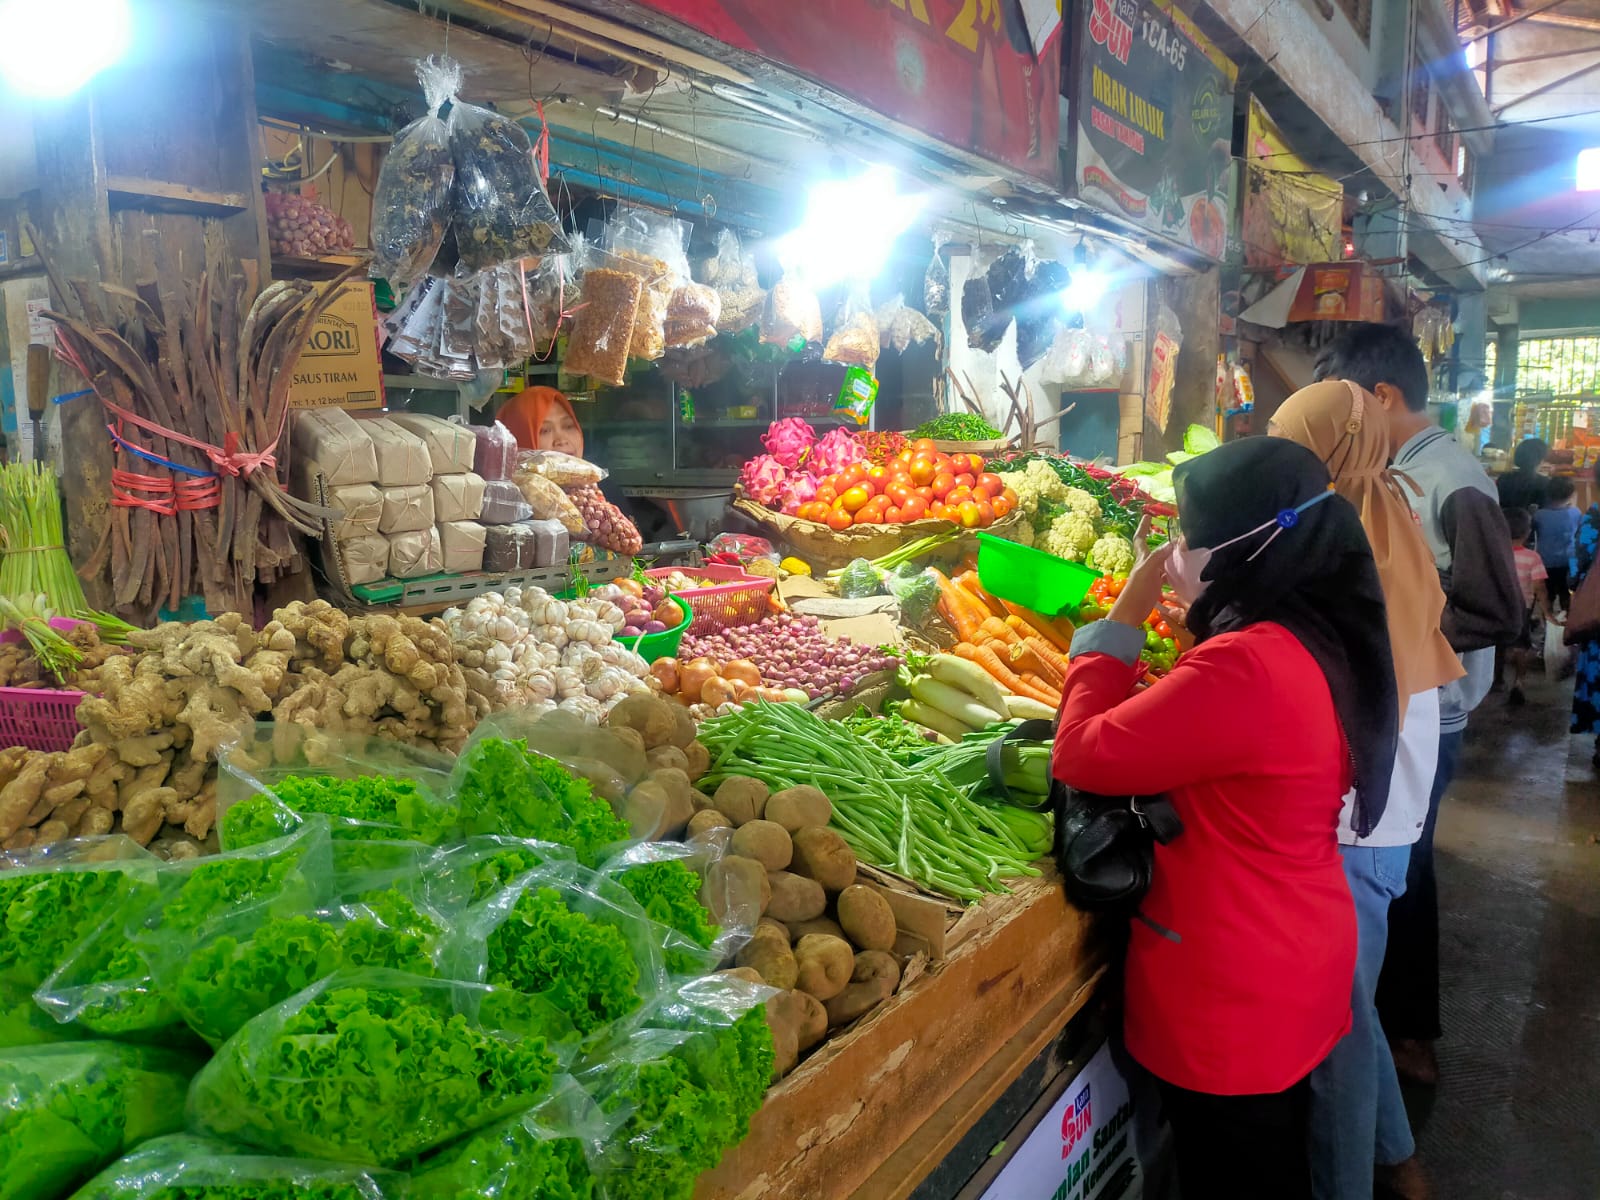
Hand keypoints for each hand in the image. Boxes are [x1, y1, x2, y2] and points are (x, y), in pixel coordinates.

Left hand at [1109, 515, 1172, 629]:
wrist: (1130, 613)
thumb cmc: (1136, 591)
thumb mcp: (1147, 570)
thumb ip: (1158, 556)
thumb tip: (1173, 542)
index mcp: (1142, 559)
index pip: (1140, 539)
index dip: (1143, 527)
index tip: (1147, 516)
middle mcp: (1146, 565)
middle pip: (1154, 550)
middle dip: (1163, 542)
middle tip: (1175, 535)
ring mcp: (1151, 577)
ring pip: (1163, 563)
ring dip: (1171, 557)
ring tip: (1184, 552)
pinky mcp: (1155, 588)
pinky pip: (1167, 576)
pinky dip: (1174, 573)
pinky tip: (1182, 573)